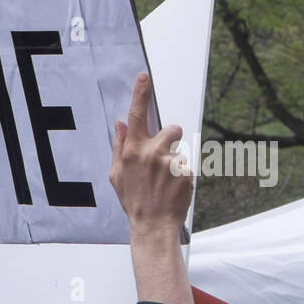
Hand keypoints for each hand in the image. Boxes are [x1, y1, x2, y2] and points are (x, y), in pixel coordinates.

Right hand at [109, 73, 191, 234]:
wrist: (153, 226)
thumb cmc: (134, 201)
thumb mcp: (116, 175)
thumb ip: (118, 147)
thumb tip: (120, 124)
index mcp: (132, 151)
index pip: (136, 115)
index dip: (140, 93)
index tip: (144, 77)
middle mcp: (151, 152)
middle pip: (170, 129)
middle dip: (171, 138)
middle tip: (164, 159)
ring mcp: (170, 162)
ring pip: (179, 151)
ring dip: (176, 162)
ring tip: (167, 182)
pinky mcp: (186, 172)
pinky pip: (187, 167)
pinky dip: (183, 177)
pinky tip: (175, 190)